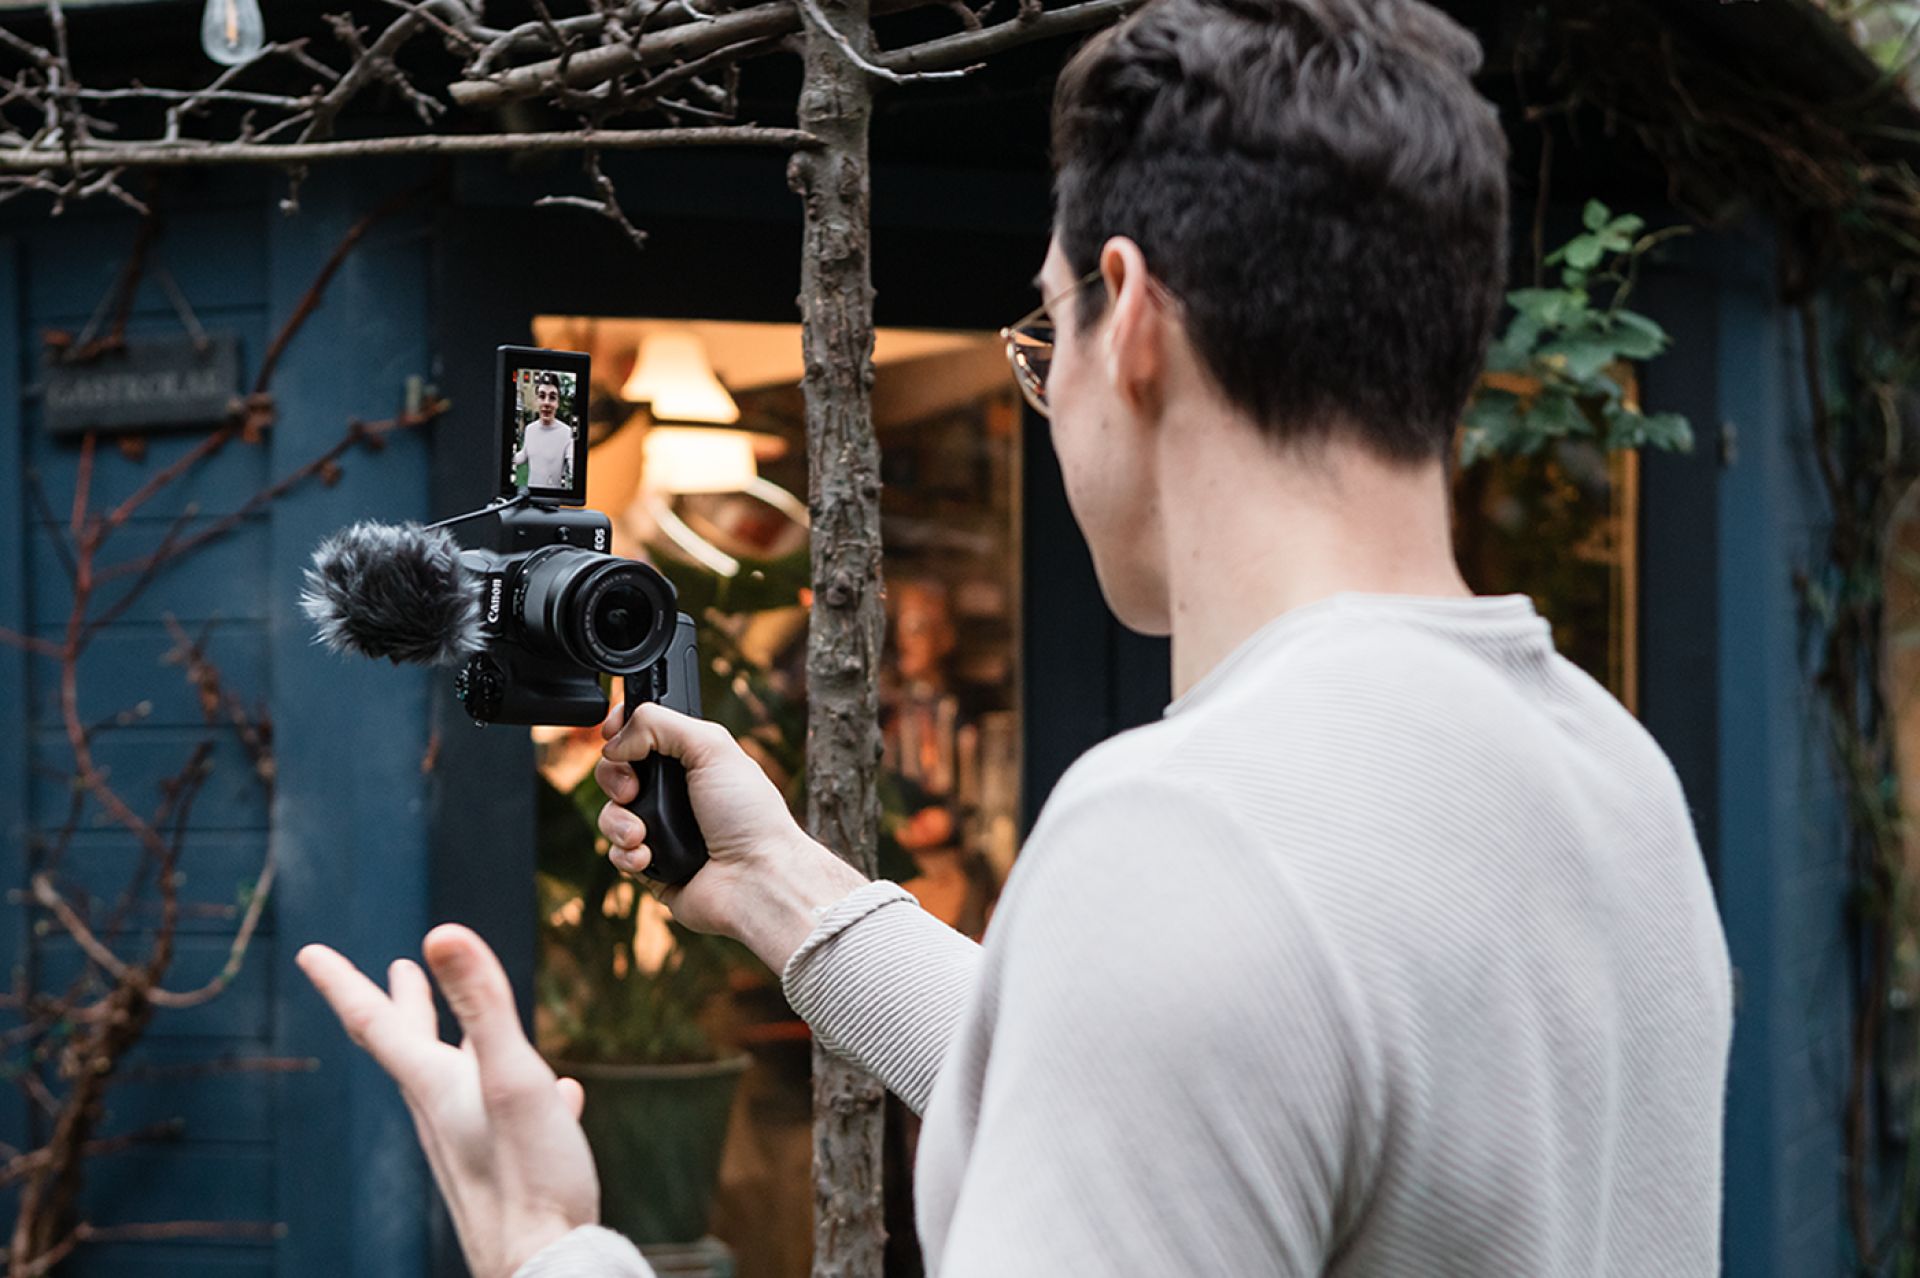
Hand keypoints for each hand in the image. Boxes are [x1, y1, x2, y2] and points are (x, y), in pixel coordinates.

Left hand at [296, 925, 599, 1277]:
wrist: (544, 1267)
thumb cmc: (529, 1177)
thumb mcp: (511, 1076)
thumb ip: (482, 1005)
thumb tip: (440, 932)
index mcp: (436, 1086)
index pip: (377, 1022)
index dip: (342, 981)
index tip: (309, 952)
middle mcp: (441, 1113)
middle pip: (410, 1049)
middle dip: (401, 1003)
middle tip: (394, 969)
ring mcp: (470, 1144)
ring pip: (454, 1082)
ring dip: (452, 1042)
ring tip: (462, 1026)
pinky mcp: (506, 1169)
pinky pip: (506, 1117)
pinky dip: (522, 1090)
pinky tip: (561, 1092)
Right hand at [597, 701, 867, 970]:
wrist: (756, 881)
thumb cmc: (749, 815)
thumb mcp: (712, 746)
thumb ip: (658, 724)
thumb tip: (614, 741)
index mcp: (692, 760)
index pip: (642, 734)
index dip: (620, 730)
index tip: (612, 734)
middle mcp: (676, 793)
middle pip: (616, 771)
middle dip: (614, 777)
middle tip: (633, 789)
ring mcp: (662, 830)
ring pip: (611, 814)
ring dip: (618, 821)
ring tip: (641, 834)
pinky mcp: (652, 866)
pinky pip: (616, 854)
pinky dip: (626, 855)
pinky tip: (649, 859)